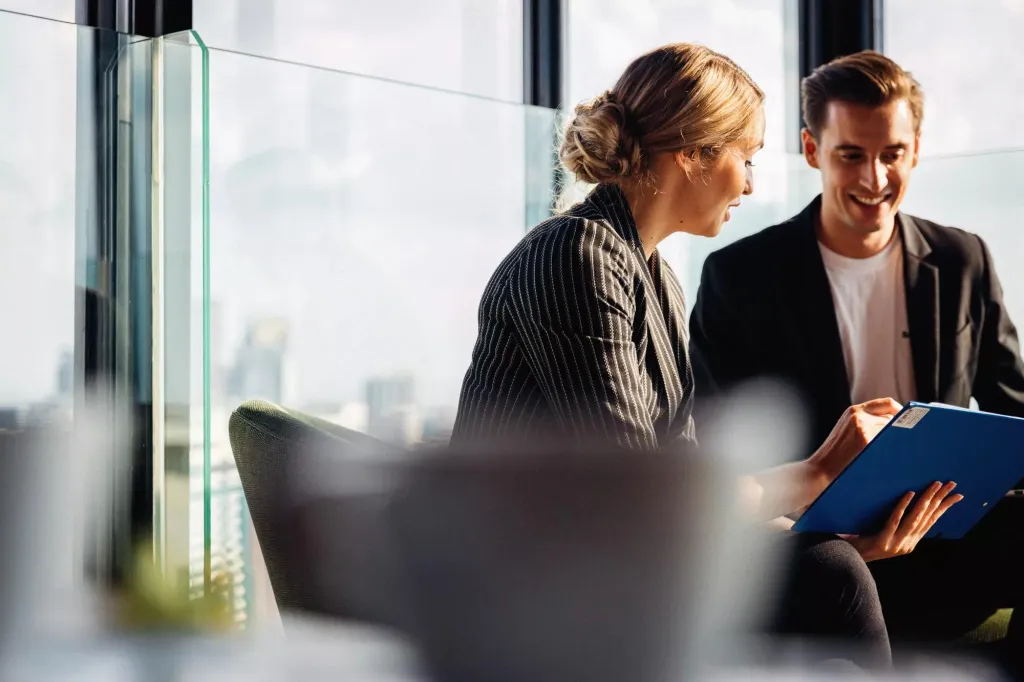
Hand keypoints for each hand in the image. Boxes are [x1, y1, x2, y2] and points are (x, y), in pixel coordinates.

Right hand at [809, 398, 901, 485]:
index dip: (901, 411)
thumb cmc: (835, 455)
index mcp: (853, 411)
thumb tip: (895, 424)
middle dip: (903, 429)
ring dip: (898, 441)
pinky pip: (887, 444)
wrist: (820, 470)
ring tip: (900, 452)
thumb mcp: (846, 431)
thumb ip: (865, 422)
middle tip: (910, 439)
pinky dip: (892, 451)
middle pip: (893, 417)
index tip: (912, 421)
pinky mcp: (865, 441)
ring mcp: (862, 427)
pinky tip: (891, 459)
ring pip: (892, 431)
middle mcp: (858, 415)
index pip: (886, 403)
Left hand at [843, 482, 963, 561]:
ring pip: (915, 518)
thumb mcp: (887, 536)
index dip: (944, 507)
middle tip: (951, 483)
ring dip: (926, 499)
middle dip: (940, 499)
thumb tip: (910, 506)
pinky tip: (910, 493)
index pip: (932, 521)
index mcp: (910, 541)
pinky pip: (895, 520)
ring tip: (935, 485)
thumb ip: (899, 525)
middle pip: (927, 517)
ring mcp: (896, 543)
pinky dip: (903, 506)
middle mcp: (907, 543)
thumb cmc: (865, 544)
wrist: (849, 560)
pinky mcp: (883, 540)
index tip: (957, 495)